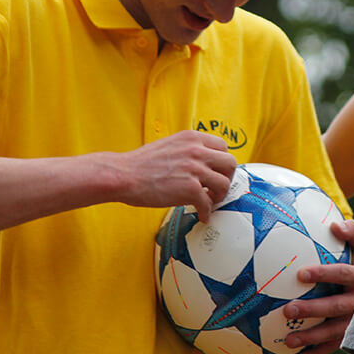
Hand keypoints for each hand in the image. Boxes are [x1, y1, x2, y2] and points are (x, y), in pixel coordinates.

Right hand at [109, 130, 235, 220]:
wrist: (123, 175)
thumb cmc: (141, 164)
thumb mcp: (170, 145)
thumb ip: (188, 150)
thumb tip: (202, 163)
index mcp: (192, 138)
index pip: (223, 146)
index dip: (221, 162)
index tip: (217, 172)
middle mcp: (196, 150)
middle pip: (230, 163)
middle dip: (227, 178)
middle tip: (217, 188)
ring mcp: (194, 169)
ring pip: (224, 184)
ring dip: (219, 196)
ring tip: (210, 202)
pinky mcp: (190, 189)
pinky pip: (208, 203)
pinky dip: (206, 212)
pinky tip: (201, 215)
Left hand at [282, 218, 353, 353]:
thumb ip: (353, 231)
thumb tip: (334, 225)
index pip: (342, 274)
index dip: (323, 274)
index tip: (301, 274)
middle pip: (336, 307)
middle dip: (312, 310)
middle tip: (288, 309)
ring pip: (335, 331)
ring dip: (311, 336)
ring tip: (288, 339)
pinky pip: (336, 345)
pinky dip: (317, 352)